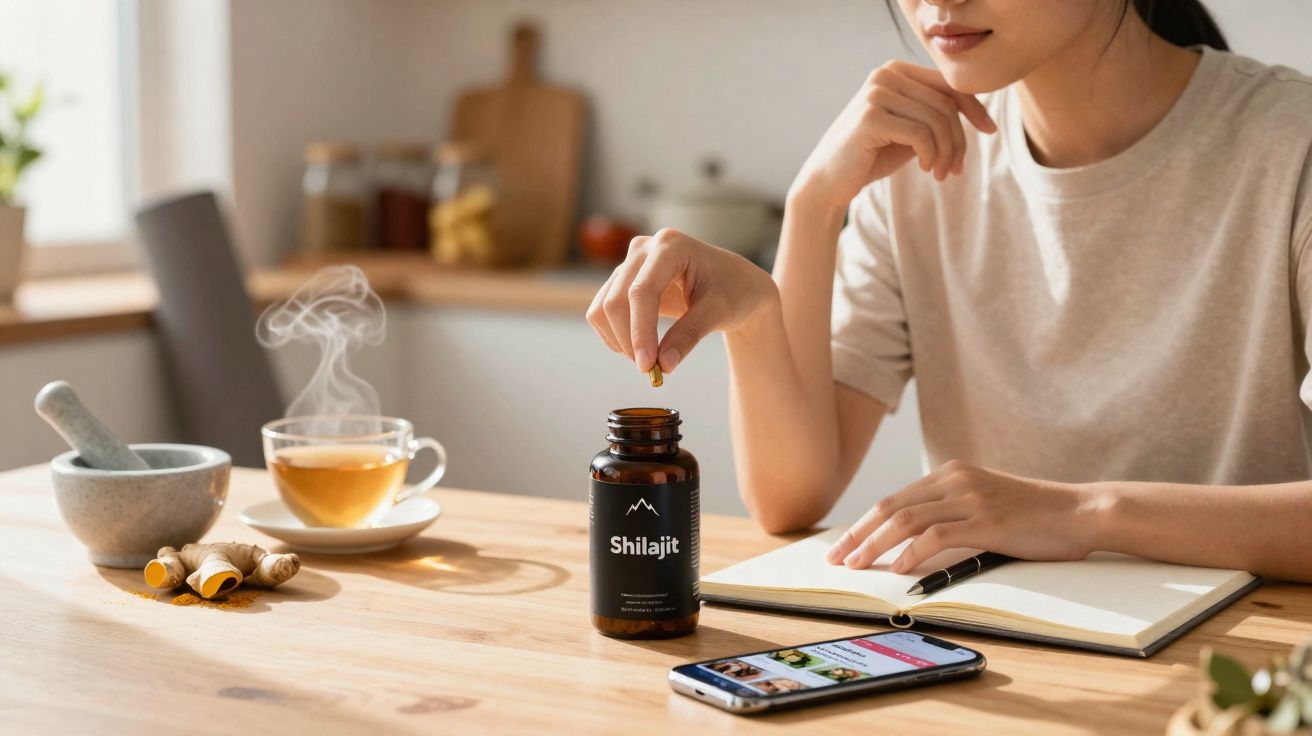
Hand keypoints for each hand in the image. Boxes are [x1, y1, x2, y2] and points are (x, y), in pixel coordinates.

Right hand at [586, 228, 779, 372]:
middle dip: (629, 341)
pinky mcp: (623, 280)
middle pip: (616, 300)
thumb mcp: (718, 313)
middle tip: (651, 371)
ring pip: (603, 308)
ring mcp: (630, 263)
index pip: (642, 291)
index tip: (647, 366)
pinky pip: (603, 312)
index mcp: (671, 246)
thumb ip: (689, 335)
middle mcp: (644, 248)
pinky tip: (641, 349)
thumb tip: (663, 365)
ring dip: (619, 341)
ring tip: (650, 361)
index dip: (640, 331)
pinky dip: (615, 336)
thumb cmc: (733, 291)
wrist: (734, 283)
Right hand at [790, 61, 995, 210]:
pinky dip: (931, 155)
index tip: (990, 131)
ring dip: (946, 152)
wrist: (828, 180)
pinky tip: (926, 169)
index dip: (974, 107)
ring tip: (940, 174)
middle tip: (955, 169)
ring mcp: (876, 93)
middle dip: (958, 140)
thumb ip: (934, 115)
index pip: (947, 84)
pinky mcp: (871, 117)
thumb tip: (977, 110)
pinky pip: (921, 134)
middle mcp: (885, 74)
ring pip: (937, 120)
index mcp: (895, 71)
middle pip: (945, 103)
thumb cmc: (871, 156)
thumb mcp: (910, 130)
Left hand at [824, 460, 1098, 573]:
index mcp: (950, 473)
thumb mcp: (983, 504)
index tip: (843, 545)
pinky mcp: (986, 520)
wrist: (1079, 511)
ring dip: (876, 545)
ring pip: (907, 521)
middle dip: (858, 535)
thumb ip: (950, 513)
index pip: (894, 499)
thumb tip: (910, 542)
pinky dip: (912, 553)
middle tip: (837, 560)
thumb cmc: (1032, 516)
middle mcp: (955, 480)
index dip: (864, 523)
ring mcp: (970, 498)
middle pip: (891, 508)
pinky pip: (937, 536)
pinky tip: (897, 569)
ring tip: (857, 566)